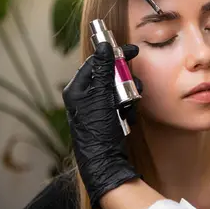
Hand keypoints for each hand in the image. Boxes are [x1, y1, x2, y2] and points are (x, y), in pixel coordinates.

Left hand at [62, 42, 142, 208]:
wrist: (104, 162)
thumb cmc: (98, 131)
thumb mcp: (102, 97)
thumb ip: (103, 70)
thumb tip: (103, 46)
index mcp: (77, 90)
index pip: (96, 63)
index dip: (114, 55)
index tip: (132, 51)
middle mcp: (84, 97)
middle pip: (109, 75)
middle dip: (124, 81)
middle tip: (133, 87)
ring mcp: (95, 108)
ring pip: (117, 89)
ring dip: (128, 96)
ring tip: (128, 107)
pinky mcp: (105, 117)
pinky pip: (120, 103)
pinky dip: (127, 108)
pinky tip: (127, 117)